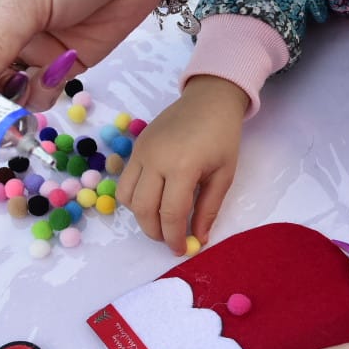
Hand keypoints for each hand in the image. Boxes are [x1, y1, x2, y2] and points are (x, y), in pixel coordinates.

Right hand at [116, 75, 248, 251]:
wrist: (209, 99)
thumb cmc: (223, 137)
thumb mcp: (224, 175)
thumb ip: (209, 209)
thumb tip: (199, 239)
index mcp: (183, 166)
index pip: (170, 213)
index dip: (174, 237)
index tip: (182, 249)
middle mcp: (156, 159)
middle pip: (143, 209)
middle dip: (155, 232)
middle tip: (170, 240)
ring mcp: (141, 152)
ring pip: (126, 197)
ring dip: (140, 217)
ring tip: (160, 222)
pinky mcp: (135, 147)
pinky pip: (125, 181)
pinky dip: (134, 198)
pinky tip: (152, 201)